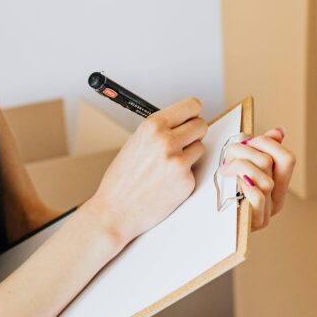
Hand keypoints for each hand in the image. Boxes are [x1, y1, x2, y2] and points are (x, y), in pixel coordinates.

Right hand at [84, 96, 207, 245]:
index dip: (193, 113)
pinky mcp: (186, 181)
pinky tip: (167, 182)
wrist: (115, 211)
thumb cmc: (121, 179)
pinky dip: (184, 175)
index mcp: (153, 126)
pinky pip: (195, 170)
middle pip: (201, 125)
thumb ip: (160, 131)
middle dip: (194, 133)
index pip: (191, 106)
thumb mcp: (135, 143)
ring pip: (200, 148)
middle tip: (183, 142)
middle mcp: (167, 141)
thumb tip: (183, 123)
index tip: (192, 117)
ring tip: (168, 166)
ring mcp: (178, 162)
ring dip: (189, 154)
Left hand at [217, 126, 294, 231]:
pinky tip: (231, 181)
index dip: (267, 143)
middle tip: (228, 153)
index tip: (247, 140)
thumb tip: (279, 131)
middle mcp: (276, 200)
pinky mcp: (254, 223)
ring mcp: (267, 213)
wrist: (208, 229)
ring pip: (264, 179)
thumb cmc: (223, 196)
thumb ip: (259, 152)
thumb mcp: (241, 169)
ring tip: (224, 168)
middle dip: (245, 150)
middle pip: (271, 164)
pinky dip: (245, 184)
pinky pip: (258, 197)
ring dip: (239, 166)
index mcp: (278, 186)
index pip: (287, 158)